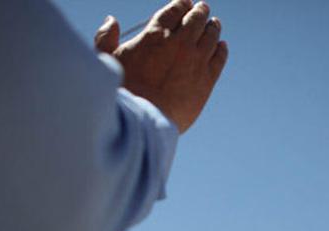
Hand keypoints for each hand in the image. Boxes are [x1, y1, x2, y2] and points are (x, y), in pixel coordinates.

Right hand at [94, 0, 227, 132]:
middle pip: (196, 18)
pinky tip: (221, 46)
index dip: (182, 4)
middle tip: (202, 9)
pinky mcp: (207, 79)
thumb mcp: (107, 61)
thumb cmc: (123, 93)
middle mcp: (180, 43)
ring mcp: (196, 60)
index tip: (185, 3)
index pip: (174, 10)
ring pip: (211, 35)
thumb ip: (106, 38)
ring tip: (213, 24)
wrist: (144, 121)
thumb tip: (111, 20)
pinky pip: (220, 57)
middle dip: (200, 11)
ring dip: (212, 27)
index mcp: (156, 34)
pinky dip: (221, 48)